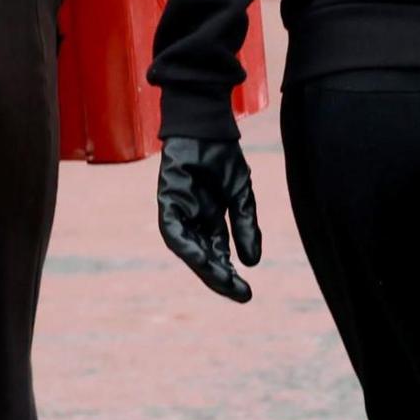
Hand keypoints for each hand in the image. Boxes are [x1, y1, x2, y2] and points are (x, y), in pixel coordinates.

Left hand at [157, 136, 261, 301]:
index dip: (230, 274)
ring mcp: (178, 211)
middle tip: (238, 293)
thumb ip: (246, 227)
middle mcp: (193, 221)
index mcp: (210, 220)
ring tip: (222, 279)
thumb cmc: (222, 158)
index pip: (219, 254)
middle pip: (204, 256)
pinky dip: (185, 244)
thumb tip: (252, 262)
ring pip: (188, 248)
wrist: (208, 126)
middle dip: (220, 277)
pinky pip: (173, 229)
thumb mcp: (241, 195)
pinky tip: (199, 256)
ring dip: (204, 266)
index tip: (246, 294)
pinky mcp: (167, 200)